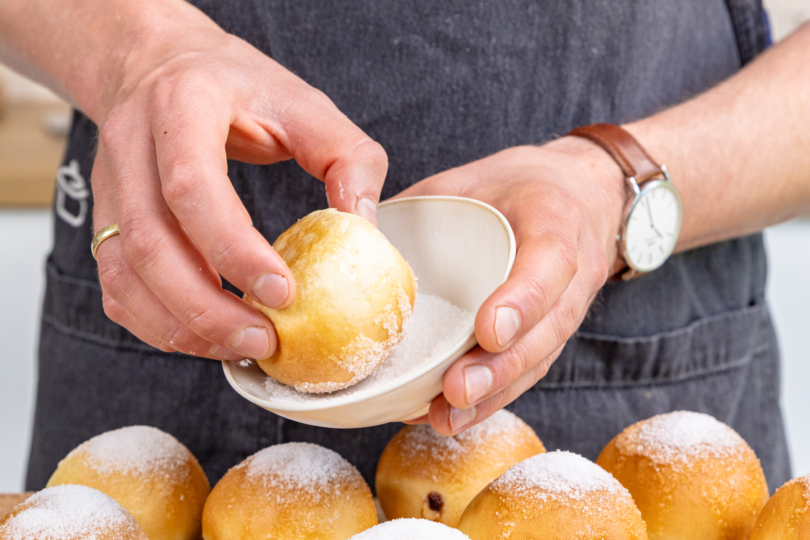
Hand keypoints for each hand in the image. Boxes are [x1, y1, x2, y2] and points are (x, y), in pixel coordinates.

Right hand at [90, 3, 386, 359]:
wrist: (162, 64)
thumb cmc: (239, 86)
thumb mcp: (305, 103)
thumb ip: (347, 156)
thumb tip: (362, 226)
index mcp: (183, 105)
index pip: (192, 186)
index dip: (233, 247)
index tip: (283, 291)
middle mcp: (132, 145)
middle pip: (148, 242)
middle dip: (206, 307)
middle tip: (264, 340)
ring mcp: (109, 185)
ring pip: (123, 273)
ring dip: (179, 325)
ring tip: (239, 348)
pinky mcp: (104, 217)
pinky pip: (116, 285)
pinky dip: (155, 323)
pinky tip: (203, 337)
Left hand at [397, 138, 625, 434]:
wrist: (580, 193)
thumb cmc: (518, 185)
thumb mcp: (472, 176)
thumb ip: (424, 203)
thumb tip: (354, 235)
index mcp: (555, 219)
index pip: (549, 263)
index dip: (523, 300)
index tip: (488, 330)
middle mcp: (574, 271)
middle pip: (546, 329)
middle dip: (501, 366)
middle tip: (456, 390)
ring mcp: (568, 307)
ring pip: (539, 359)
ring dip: (495, 394)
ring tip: (447, 417)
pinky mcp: (552, 331)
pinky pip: (529, 369)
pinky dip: (494, 397)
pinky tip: (452, 416)